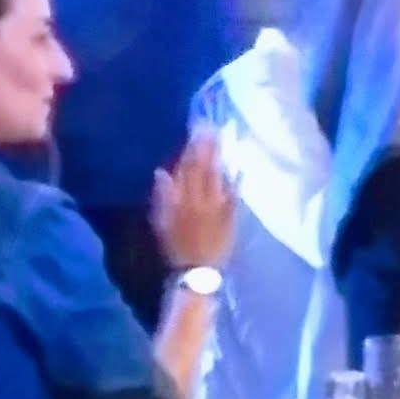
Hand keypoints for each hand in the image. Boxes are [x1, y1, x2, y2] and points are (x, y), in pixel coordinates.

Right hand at [152, 129, 239, 270]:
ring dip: (220, 158)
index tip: (195, 129)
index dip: (191, 148)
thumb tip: (161, 172)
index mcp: (183, 199)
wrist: (198, 272)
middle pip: (205, 168)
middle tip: (211, 126)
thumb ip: (162, 196)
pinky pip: (234, 195)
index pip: (187, 168)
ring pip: (219, 177)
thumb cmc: (175, 247)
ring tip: (222, 138)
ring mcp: (219, 207)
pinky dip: (236, 181)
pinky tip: (238, 168)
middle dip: (208, 146)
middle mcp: (202, 200)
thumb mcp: (161, 222)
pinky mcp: (232, 216)